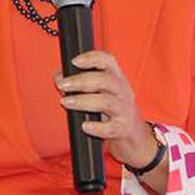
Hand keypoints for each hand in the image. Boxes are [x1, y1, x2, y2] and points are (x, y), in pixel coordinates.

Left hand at [54, 50, 159, 168]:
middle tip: (62, 84)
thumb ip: (82, 84)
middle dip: (81, 80)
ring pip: (106, 102)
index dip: (92, 58)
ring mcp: (124, 110)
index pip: (108, 61)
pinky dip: (96, 127)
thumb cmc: (113, 112)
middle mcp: (123, 92)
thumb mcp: (103, 93)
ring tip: (65, 102)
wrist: (135, 137)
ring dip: (83, 100)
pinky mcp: (122, 129)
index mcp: (118, 79)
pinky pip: (110, 128)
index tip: (74, 61)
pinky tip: (84, 126)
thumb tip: (59, 78)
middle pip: (106, 80)